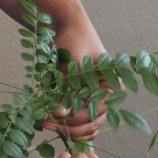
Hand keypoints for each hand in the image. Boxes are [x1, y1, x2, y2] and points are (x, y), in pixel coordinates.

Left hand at [43, 20, 108, 142]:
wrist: (69, 27)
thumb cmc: (74, 40)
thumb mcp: (71, 64)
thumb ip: (67, 88)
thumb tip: (59, 113)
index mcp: (113, 87)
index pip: (96, 113)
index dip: (73, 118)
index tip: (51, 114)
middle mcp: (108, 97)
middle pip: (92, 124)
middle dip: (68, 127)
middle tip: (44, 122)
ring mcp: (96, 101)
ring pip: (86, 128)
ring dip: (67, 130)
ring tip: (45, 122)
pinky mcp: (84, 102)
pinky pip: (79, 123)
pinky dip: (66, 126)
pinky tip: (50, 121)